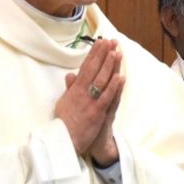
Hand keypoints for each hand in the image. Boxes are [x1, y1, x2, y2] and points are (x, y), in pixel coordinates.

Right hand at [55, 39, 123, 154]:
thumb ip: (69, 89)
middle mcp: (81, 93)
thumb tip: (71, 75)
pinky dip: (113, 87)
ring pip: (101, 80)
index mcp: (75, 89)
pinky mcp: (96, 113)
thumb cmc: (64, 124)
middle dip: (103, 54)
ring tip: (117, 52)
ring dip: (109, 66)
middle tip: (111, 41)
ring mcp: (89, 102)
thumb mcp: (63, 103)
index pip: (86, 67)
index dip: (94, 54)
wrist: (63, 142)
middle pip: (94, 70)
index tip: (101, 42)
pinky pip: (106, 98)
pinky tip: (120, 77)